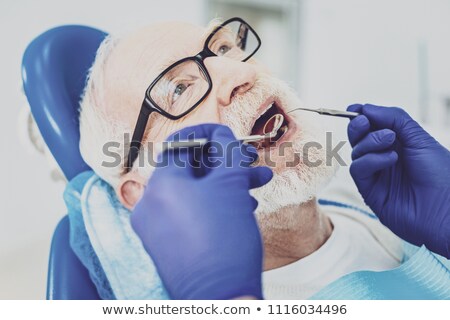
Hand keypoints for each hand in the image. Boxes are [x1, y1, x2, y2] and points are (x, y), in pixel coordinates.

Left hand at [130, 124, 272, 298]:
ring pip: (195, 194)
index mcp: (160, 185)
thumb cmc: (225, 241)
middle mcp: (151, 205)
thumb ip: (226, 151)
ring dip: (226, 186)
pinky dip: (214, 207)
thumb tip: (221, 134)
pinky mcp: (167, 245)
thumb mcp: (231, 185)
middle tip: (252, 164)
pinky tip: (241, 209)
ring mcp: (157, 228)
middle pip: (191, 171)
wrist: (221, 298)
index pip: (180, 146)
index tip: (225, 134)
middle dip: (226, 165)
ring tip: (255, 188)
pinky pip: (190, 215)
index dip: (206, 135)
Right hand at [347, 104, 449, 257]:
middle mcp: (384, 158)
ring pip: (356, 151)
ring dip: (370, 141)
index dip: (361, 116)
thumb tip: (366, 108)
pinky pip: (358, 169)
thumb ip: (394, 119)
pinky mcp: (369, 190)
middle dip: (358, 126)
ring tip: (390, 140)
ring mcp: (376, 174)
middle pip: (359, 138)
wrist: (446, 210)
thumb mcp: (420, 138)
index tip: (356, 109)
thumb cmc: (441, 175)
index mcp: (398, 144)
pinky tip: (390, 159)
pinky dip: (371, 160)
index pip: (372, 126)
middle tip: (364, 121)